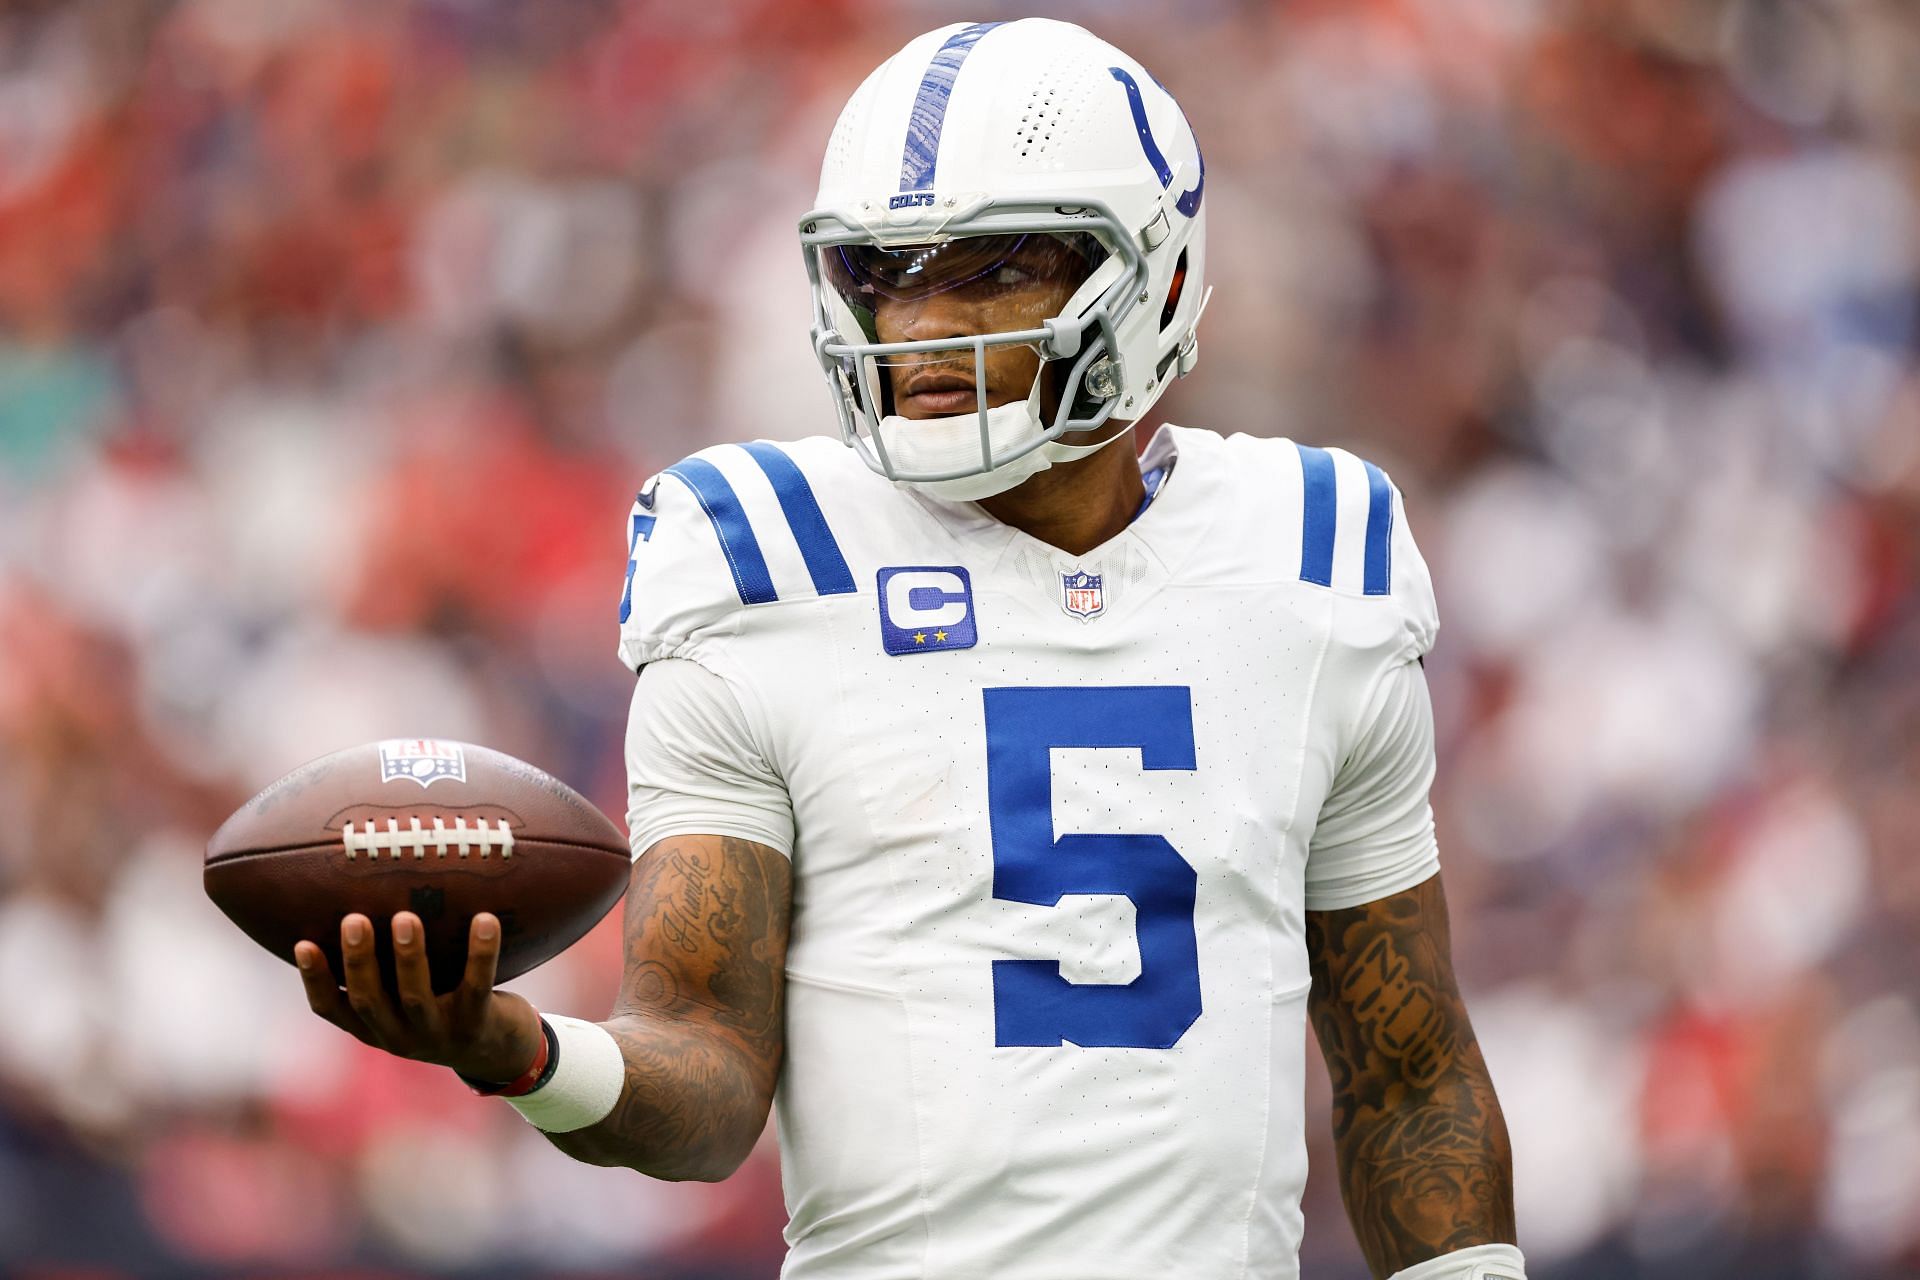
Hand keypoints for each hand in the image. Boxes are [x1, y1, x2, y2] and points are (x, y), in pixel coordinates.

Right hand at [295, 911, 542, 1083]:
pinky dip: (481, 953)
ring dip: (409, 957)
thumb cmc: (443, 1005)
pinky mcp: (477, 1025)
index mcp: (374, 1028)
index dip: (315, 979)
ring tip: (406, 916)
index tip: (302, 943)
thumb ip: (384, 967)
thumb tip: (358, 898)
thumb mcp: (406, 995)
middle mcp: (400, 1037)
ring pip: (415, 997)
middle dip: (359, 960)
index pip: (331, 1009)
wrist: (500, 1051)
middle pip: (369, 1001)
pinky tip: (485, 919)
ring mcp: (438, 1035)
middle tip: (354, 919)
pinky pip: (477, 986)